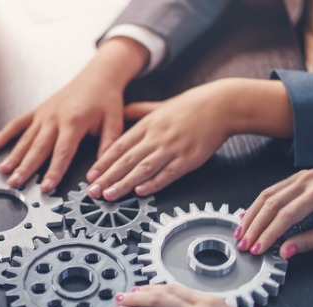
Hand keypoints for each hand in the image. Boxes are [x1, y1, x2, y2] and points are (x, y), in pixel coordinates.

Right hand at [0, 37, 148, 191]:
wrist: (97, 76)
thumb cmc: (106, 99)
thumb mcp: (115, 121)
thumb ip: (108, 145)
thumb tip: (102, 169)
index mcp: (74, 121)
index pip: (62, 152)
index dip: (53, 171)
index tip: (46, 187)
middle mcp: (54, 118)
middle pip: (38, 148)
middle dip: (26, 168)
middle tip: (16, 184)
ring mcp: (43, 114)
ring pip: (25, 138)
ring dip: (13, 156)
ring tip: (4, 171)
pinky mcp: (38, 110)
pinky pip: (18, 123)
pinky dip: (5, 133)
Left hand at [86, 82, 228, 200]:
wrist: (221, 106)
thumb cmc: (191, 107)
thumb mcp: (160, 106)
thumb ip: (138, 111)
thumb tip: (121, 111)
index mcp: (147, 125)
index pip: (119, 146)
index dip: (103, 162)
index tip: (90, 176)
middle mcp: (156, 137)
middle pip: (126, 160)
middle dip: (107, 177)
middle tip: (92, 191)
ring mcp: (172, 148)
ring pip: (143, 169)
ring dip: (124, 183)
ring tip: (109, 195)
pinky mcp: (189, 159)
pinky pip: (168, 173)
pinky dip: (154, 183)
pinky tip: (141, 192)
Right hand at [234, 169, 312, 258]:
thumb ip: (309, 242)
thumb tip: (284, 251)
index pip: (287, 215)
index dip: (269, 233)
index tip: (258, 248)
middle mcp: (307, 180)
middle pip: (271, 204)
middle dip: (254, 226)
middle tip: (243, 243)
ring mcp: (299, 176)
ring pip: (266, 195)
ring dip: (251, 216)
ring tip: (240, 233)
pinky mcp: (295, 178)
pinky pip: (271, 191)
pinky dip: (257, 207)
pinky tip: (248, 218)